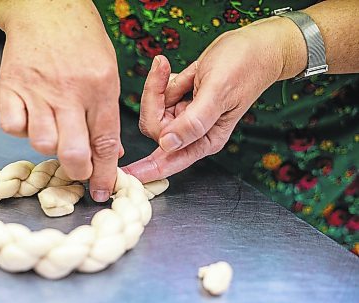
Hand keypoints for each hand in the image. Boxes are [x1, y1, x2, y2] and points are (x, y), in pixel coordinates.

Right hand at [0, 0, 121, 201]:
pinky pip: (11, 127)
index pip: (104, 141)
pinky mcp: (9, 86)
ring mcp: (36, 89)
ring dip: (50, 147)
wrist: (45, 8)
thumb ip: (106, 114)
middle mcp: (68, 91)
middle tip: (79, 168)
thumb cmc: (81, 40)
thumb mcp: (107, 72)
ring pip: (40, 143)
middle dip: (78, 171)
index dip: (105, 173)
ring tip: (54, 131)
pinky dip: (21, 130)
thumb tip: (109, 153)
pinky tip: (30, 117)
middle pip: (72, 151)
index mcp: (100, 86)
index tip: (102, 190)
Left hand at [123, 17, 305, 182]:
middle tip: (167, 74)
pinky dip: (168, 80)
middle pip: (155, 126)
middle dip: (157, 98)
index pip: (169, 158)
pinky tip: (189, 72)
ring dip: (166, 86)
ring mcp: (186, 116)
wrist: (256, 45)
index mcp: (205, 139)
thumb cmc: (244, 67)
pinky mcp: (181, 100)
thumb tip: (167, 144)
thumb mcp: (218, 93)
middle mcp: (193, 132)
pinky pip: (161, 93)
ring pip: (156, 107)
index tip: (129, 175)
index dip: (148, 168)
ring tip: (191, 73)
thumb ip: (193, 122)